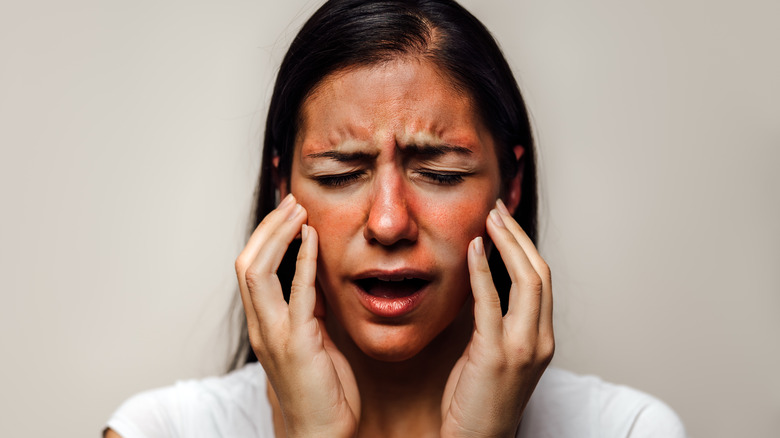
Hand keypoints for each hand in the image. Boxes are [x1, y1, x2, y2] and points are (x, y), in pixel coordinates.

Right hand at [235, 194, 359, 437]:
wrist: (323, 433)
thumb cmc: (323, 390)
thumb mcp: (314, 338)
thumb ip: (309, 307)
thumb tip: (313, 274)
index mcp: (263, 325)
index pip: (251, 271)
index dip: (265, 238)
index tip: (287, 213)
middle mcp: (261, 327)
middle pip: (246, 264)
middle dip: (268, 228)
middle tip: (292, 203)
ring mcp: (274, 335)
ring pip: (257, 272)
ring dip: (278, 235)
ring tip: (297, 211)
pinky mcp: (297, 343)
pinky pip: (295, 293)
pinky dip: (301, 260)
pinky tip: (311, 237)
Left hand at [440, 199, 553, 437]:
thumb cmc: (478, 401)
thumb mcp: (492, 356)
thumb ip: (492, 322)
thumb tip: (478, 286)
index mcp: (541, 339)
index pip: (541, 281)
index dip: (524, 247)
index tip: (503, 223)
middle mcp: (540, 340)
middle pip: (539, 273)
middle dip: (518, 237)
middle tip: (496, 210)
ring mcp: (523, 349)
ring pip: (527, 281)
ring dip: (508, 244)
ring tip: (489, 219)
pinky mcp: (496, 356)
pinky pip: (491, 303)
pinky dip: (483, 270)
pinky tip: (474, 247)